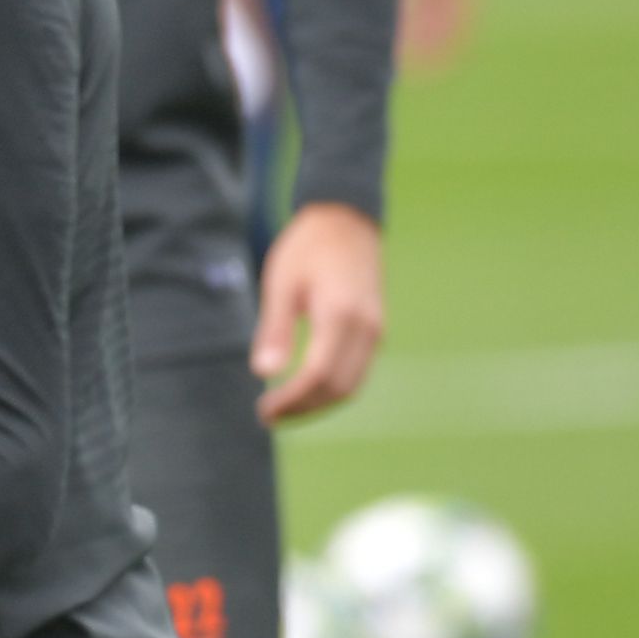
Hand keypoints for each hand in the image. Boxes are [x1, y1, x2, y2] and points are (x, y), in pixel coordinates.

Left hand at [253, 202, 384, 419]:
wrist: (348, 221)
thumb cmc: (308, 248)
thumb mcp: (281, 283)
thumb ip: (275, 329)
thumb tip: (262, 373)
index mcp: (341, 314)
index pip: (319, 374)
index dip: (292, 399)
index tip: (264, 411)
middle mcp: (367, 327)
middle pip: (338, 388)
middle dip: (303, 409)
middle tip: (267, 416)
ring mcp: (376, 330)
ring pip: (351, 386)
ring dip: (317, 405)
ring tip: (282, 410)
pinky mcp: (375, 331)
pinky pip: (356, 373)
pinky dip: (330, 391)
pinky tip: (303, 392)